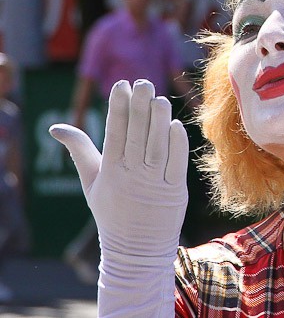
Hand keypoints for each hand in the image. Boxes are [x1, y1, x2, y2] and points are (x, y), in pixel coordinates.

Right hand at [50, 80, 188, 315]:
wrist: (135, 251)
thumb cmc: (112, 212)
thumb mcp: (91, 183)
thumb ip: (79, 151)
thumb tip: (56, 127)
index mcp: (110, 172)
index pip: (114, 133)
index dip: (118, 108)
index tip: (121, 85)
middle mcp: (131, 176)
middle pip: (136, 136)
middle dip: (138, 107)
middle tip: (142, 82)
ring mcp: (154, 184)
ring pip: (157, 147)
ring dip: (159, 121)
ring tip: (159, 98)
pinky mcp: (175, 193)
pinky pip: (176, 165)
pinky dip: (177, 144)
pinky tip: (176, 125)